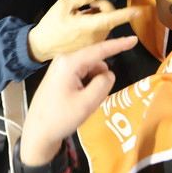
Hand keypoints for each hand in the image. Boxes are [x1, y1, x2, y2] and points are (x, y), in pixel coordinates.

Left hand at [20, 36, 136, 165]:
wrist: (37, 133)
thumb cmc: (60, 118)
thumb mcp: (87, 103)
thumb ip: (103, 84)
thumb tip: (108, 74)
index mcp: (70, 62)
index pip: (100, 50)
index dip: (119, 44)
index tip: (135, 39)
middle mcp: (64, 59)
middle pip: (96, 64)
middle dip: (99, 80)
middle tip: (88, 102)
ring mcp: (61, 66)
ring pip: (90, 71)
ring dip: (92, 86)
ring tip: (80, 103)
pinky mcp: (60, 75)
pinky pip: (82, 76)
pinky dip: (85, 87)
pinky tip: (75, 101)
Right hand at [28, 0, 137, 62]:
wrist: (42, 47)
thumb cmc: (52, 25)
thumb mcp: (62, 4)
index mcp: (89, 25)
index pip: (112, 18)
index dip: (126, 13)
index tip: (139, 11)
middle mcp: (97, 36)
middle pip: (109, 16)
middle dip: (101, 6)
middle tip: (86, 5)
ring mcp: (96, 43)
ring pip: (106, 23)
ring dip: (98, 15)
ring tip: (81, 16)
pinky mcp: (93, 47)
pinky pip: (101, 30)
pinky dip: (95, 23)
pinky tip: (81, 24)